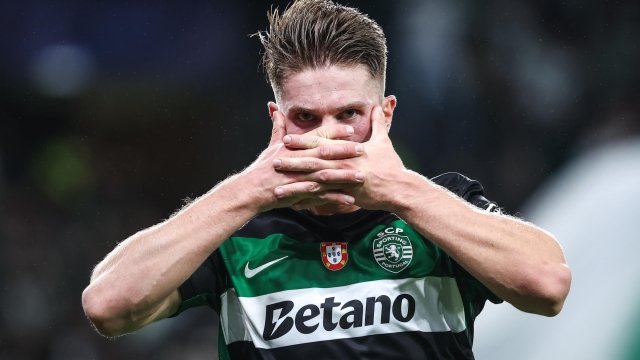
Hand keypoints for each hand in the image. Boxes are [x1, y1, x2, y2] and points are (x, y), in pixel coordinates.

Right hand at [233, 111, 367, 212]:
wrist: (252, 190)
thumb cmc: (262, 168)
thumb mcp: (271, 146)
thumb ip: (278, 128)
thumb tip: (276, 109)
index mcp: (294, 147)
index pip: (318, 136)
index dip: (335, 133)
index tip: (351, 130)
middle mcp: (299, 160)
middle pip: (325, 153)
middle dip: (345, 151)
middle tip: (363, 150)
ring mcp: (300, 177)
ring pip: (327, 175)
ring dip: (345, 176)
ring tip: (362, 176)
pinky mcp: (300, 193)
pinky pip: (321, 196)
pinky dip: (336, 198)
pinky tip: (350, 200)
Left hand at [272, 106, 406, 210]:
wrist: (399, 189)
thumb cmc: (391, 165)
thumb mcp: (384, 141)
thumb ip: (378, 124)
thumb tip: (377, 107)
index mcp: (347, 150)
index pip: (321, 142)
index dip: (302, 140)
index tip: (286, 138)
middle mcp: (342, 164)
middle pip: (312, 162)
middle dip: (292, 161)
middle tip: (274, 160)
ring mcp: (343, 181)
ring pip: (314, 183)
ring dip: (295, 185)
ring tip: (277, 188)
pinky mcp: (346, 196)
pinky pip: (323, 200)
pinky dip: (308, 202)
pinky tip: (294, 205)